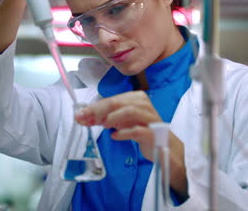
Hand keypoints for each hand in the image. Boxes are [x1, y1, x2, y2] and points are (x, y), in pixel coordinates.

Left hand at [75, 91, 189, 200]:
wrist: (167, 149)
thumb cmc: (144, 132)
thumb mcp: (124, 123)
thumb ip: (107, 119)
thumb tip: (85, 116)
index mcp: (137, 99)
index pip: (113, 99)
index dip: (95, 106)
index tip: (80, 115)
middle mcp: (145, 105)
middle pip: (120, 103)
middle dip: (99, 110)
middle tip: (85, 118)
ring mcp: (151, 119)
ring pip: (131, 111)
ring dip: (113, 117)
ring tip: (103, 125)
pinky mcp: (154, 134)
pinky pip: (138, 130)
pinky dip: (124, 133)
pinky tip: (115, 136)